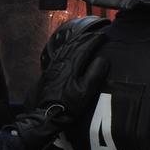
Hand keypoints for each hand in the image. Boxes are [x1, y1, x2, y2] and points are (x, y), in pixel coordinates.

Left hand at [15, 23, 108, 149]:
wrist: (46, 115)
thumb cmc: (68, 104)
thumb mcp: (86, 91)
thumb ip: (95, 73)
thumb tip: (103, 59)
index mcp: (72, 65)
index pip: (85, 48)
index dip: (94, 40)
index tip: (103, 35)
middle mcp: (61, 63)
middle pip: (73, 45)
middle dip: (85, 38)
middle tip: (94, 34)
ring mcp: (53, 67)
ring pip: (64, 49)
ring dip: (74, 42)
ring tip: (82, 39)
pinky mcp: (48, 73)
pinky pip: (58, 55)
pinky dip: (65, 49)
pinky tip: (66, 52)